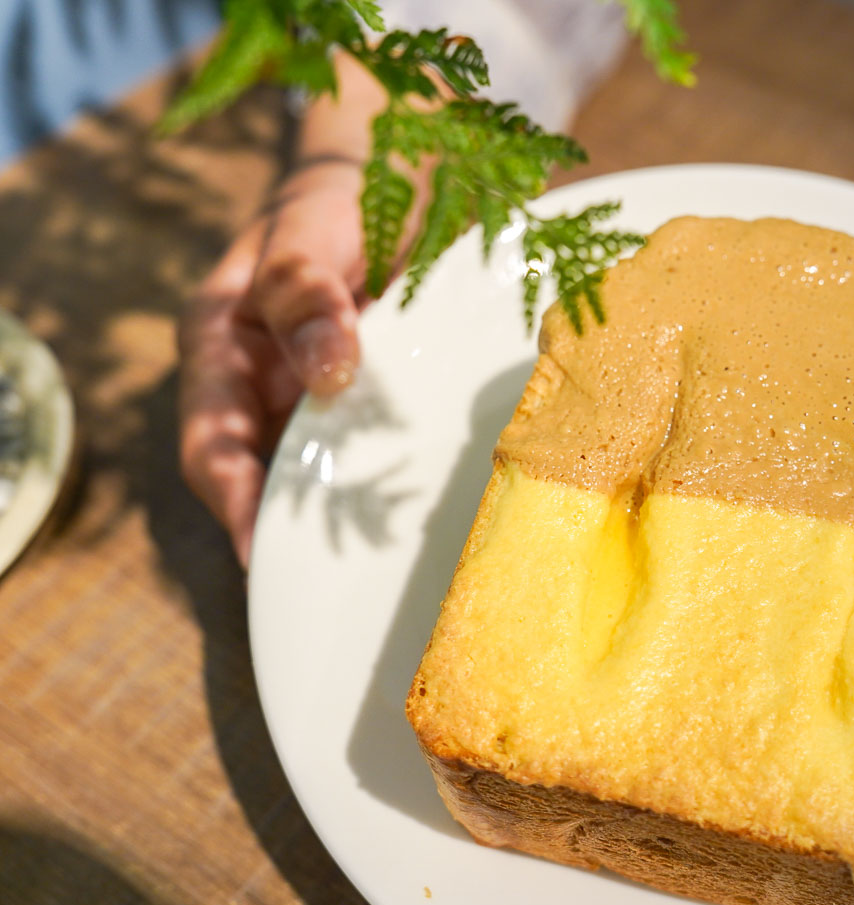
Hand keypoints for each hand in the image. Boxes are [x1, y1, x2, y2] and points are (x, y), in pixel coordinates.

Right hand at [179, 162, 366, 567]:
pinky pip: (377, 452)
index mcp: (222, 342)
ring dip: (352, 512)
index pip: (211, 443)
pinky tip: (424, 507)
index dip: (234, 500)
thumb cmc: (337, 193)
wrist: (397, 166)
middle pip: (267, 474)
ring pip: (326, 471)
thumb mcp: (310, 228)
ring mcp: (318, 396)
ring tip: (388, 556)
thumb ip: (305, 292)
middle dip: (301, 524)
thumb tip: (327, 375)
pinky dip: (393, 480)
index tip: (266, 548)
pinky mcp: (373, 401)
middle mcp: (262, 381)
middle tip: (346, 571)